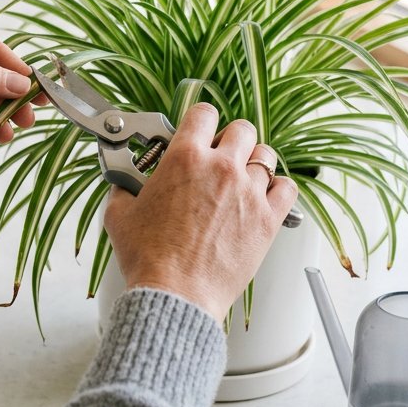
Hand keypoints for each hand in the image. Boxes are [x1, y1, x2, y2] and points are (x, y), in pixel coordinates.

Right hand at [103, 103, 297, 324]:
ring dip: (254, 161)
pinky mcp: (268, 219)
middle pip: (242, 129)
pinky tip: (263, 196)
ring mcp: (248, 192)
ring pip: (266, 155)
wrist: (176, 293)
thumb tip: (123, 186)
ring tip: (242, 177)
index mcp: (184, 158)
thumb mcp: (120, 215)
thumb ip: (123, 190)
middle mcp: (221, 168)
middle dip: (230, 138)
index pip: (203, 113)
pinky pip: (287, 187)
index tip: (198, 130)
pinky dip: (278, 187)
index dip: (200, 120)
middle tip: (220, 156)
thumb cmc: (149, 258)